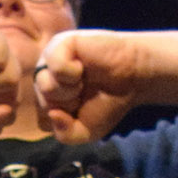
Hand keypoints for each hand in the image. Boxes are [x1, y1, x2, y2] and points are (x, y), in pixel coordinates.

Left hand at [31, 30, 146, 143]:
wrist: (135, 76)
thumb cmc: (109, 102)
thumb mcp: (85, 131)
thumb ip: (64, 134)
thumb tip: (52, 114)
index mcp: (46, 97)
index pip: (42, 120)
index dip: (67, 119)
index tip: (84, 107)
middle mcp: (44, 76)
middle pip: (44, 103)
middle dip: (70, 104)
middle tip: (86, 90)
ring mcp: (50, 59)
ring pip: (46, 86)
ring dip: (71, 89)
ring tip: (84, 78)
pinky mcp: (60, 43)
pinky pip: (56, 66)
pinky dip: (73, 72)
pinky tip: (83, 66)